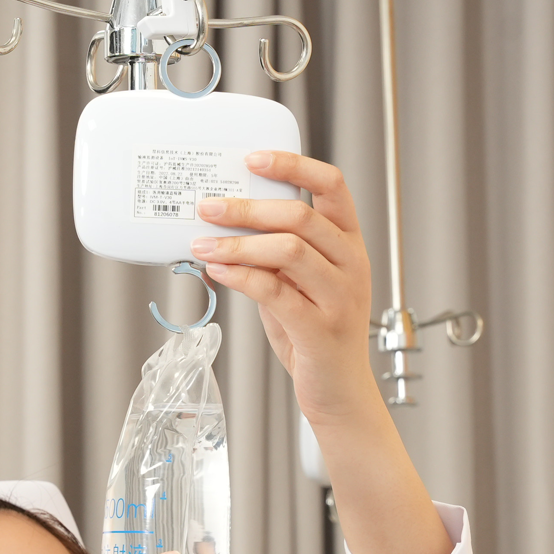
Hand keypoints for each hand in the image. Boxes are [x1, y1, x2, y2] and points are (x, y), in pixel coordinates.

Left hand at [195, 151, 452, 553]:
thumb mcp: (300, 284)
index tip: (253, 159)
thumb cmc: (315, 336)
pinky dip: (241, 275)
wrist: (339, 394)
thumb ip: (275, 253)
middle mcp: (350, 265)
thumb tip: (222, 221)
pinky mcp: (321, 328)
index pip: (333, 187)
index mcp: (349, 245)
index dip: (294, 166)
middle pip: (300, 217)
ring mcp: (340, 297)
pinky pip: (275, 290)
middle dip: (247, 207)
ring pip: (288, 250)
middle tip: (208, 205)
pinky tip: (217, 269)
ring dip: (238, 242)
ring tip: (202, 241)